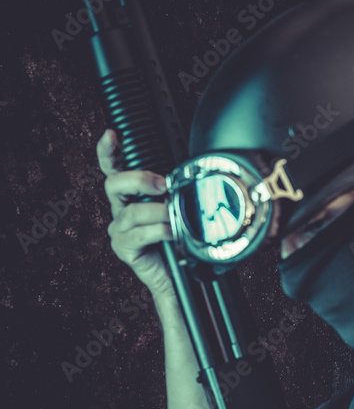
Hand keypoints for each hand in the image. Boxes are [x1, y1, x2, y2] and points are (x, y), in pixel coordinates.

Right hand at [96, 128, 174, 297]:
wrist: (177, 274)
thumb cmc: (177, 239)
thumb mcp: (177, 208)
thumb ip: (175, 191)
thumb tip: (190, 173)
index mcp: (130, 196)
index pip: (114, 168)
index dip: (108, 150)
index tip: (112, 134)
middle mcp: (121, 210)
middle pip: (114, 184)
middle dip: (139, 180)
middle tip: (163, 185)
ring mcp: (120, 230)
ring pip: (132, 212)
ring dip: (158, 212)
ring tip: (175, 216)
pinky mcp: (125, 248)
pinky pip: (140, 234)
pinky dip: (159, 230)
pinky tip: (172, 231)